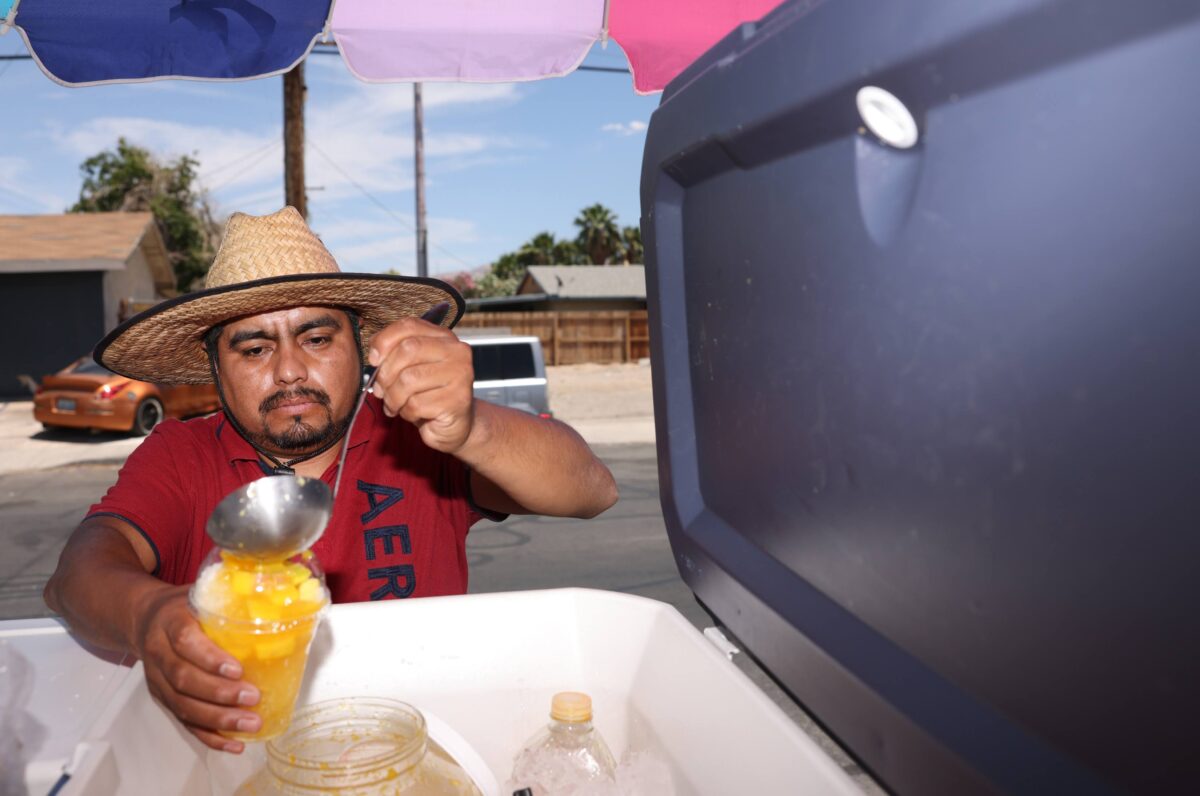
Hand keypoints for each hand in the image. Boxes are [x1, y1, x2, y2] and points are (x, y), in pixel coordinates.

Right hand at [131, 586, 260, 752]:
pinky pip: (183, 721)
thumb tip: (278, 594)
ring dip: (217, 719)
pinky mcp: (163, 697)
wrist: (142, 618)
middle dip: (220, 694)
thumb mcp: (199, 592)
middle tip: (253, 698)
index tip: (237, 669)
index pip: (185, 642)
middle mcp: (159, 652)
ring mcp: (158, 679)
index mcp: (170, 621)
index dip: (210, 658)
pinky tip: (233, 744)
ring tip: (250, 724)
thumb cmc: (182, 606)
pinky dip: (208, 736)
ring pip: (182, 705)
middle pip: (184, 680)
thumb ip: (229, 597)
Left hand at [367, 315, 475, 453]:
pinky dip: (406, 412)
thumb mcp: (412, 368)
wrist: (454, 426)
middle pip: (408, 349)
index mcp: (444, 337)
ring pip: (409, 379)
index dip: (384, 340)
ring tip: (394, 405)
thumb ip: (396, 354)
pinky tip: (411, 414)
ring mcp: (461, 375)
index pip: (410, 325)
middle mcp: (457, 352)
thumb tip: (375, 356)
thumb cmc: (429, 395)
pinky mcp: (458, 400)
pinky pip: (416, 404)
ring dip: (393, 397)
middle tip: (380, 390)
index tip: (373, 360)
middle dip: (386, 373)